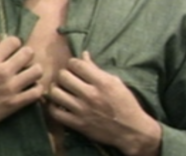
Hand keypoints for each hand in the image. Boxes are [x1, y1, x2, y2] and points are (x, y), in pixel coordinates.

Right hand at [0, 34, 44, 155]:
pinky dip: (36, 88)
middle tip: (22, 60)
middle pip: (28, 53)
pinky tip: (30, 87)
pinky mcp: (15, 103)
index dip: (13, 43)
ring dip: (34, 70)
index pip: (14, 41)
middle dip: (26, 54)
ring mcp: (11, 88)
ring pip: (37, 71)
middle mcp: (3, 72)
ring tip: (28, 73)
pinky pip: (36, 92)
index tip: (11, 49)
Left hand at [47, 51, 161, 155]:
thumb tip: (83, 54)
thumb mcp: (115, 82)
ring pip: (55, 93)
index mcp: (102, 82)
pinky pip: (55, 113)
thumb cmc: (126, 104)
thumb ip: (96, 69)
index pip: (77, 64)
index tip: (74, 67)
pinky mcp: (78, 124)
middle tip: (67, 78)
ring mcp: (82, 110)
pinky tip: (58, 104)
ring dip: (56, 89)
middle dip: (63, 74)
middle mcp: (91, 95)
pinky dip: (53, 107)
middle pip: (63, 76)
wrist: (132, 131)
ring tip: (60, 89)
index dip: (73, 63)